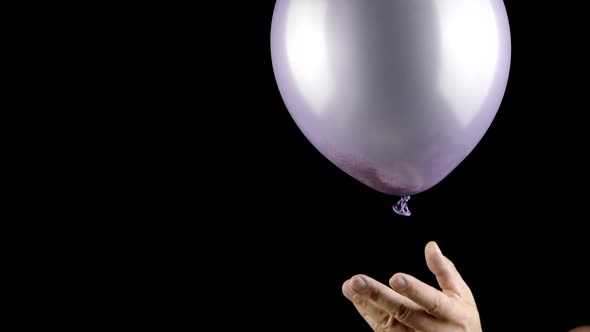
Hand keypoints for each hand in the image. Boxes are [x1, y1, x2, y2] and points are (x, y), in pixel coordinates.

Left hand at [342, 241, 480, 330]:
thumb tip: (431, 246)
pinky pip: (383, 331)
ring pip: (388, 326)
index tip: (395, 277)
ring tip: (350, 286)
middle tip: (357, 280)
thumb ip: (446, 271)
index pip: (432, 301)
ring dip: (366, 305)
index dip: (414, 290)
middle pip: (403, 313)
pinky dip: (367, 313)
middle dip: (379, 297)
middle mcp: (435, 331)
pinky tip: (355, 297)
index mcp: (453, 314)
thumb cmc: (461, 320)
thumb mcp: (461, 296)